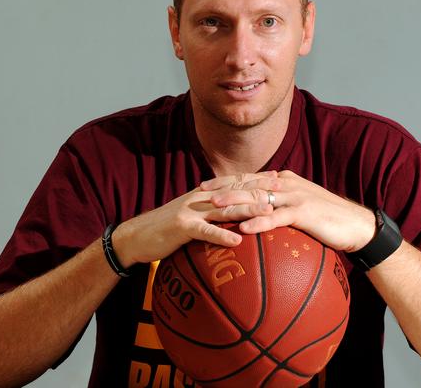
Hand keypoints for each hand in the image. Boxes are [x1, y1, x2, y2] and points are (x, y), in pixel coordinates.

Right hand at [112, 172, 277, 266]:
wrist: (137, 235)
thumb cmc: (167, 230)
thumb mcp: (192, 216)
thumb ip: (212, 213)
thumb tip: (235, 218)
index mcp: (205, 194)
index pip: (236, 182)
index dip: (257, 179)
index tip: (279, 177)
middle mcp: (200, 197)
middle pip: (235, 192)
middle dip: (260, 190)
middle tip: (283, 191)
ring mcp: (191, 211)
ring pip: (225, 208)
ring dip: (248, 210)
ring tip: (269, 213)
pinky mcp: (182, 227)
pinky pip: (205, 231)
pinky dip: (222, 236)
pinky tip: (238, 242)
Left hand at [201, 170, 375, 251]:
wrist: (356, 224)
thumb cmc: (326, 218)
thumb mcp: (299, 206)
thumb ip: (279, 204)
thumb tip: (258, 212)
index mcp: (282, 180)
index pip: (248, 178)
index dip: (225, 181)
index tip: (204, 185)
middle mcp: (285, 183)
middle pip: (248, 184)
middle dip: (223, 188)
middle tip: (200, 194)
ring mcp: (295, 196)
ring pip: (258, 198)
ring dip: (235, 202)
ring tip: (215, 207)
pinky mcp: (304, 212)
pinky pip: (277, 217)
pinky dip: (259, 221)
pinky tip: (244, 228)